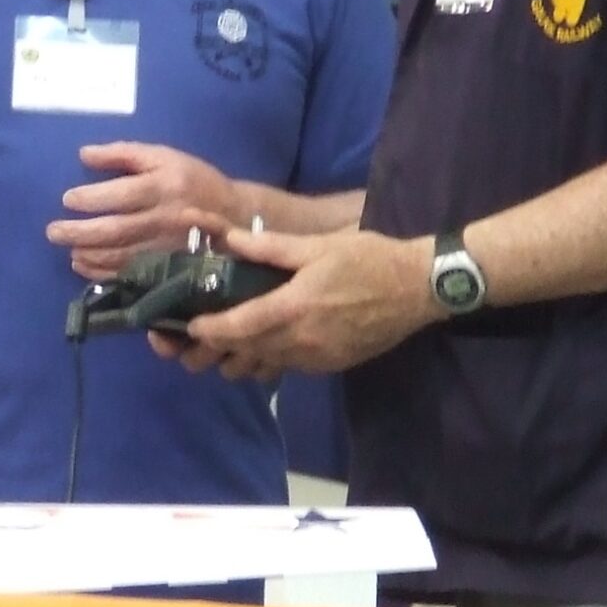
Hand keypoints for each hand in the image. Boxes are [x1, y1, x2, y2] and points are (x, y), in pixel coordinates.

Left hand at [47, 141, 242, 278]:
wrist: (236, 217)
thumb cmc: (193, 181)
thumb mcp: (164, 156)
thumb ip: (124, 153)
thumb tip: (84, 154)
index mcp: (164, 186)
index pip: (122, 194)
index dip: (91, 198)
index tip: (67, 200)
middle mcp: (165, 218)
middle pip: (116, 230)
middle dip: (80, 232)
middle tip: (52, 232)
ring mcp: (167, 248)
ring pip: (121, 256)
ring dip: (89, 255)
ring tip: (68, 251)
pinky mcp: (169, 268)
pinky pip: (131, 274)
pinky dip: (103, 272)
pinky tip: (84, 266)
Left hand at [152, 225, 435, 378]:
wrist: (419, 289)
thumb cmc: (369, 259)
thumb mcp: (317, 246)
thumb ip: (269, 247)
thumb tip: (226, 238)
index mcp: (293, 307)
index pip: (236, 328)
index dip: (207, 330)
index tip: (187, 326)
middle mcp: (300, 340)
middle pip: (243, 354)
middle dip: (214, 349)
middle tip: (193, 338)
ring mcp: (316, 358)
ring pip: (264, 366)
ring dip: (240, 358)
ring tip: (224, 342)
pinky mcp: (330, 366)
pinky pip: (288, 367)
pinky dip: (269, 359)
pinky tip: (263, 343)